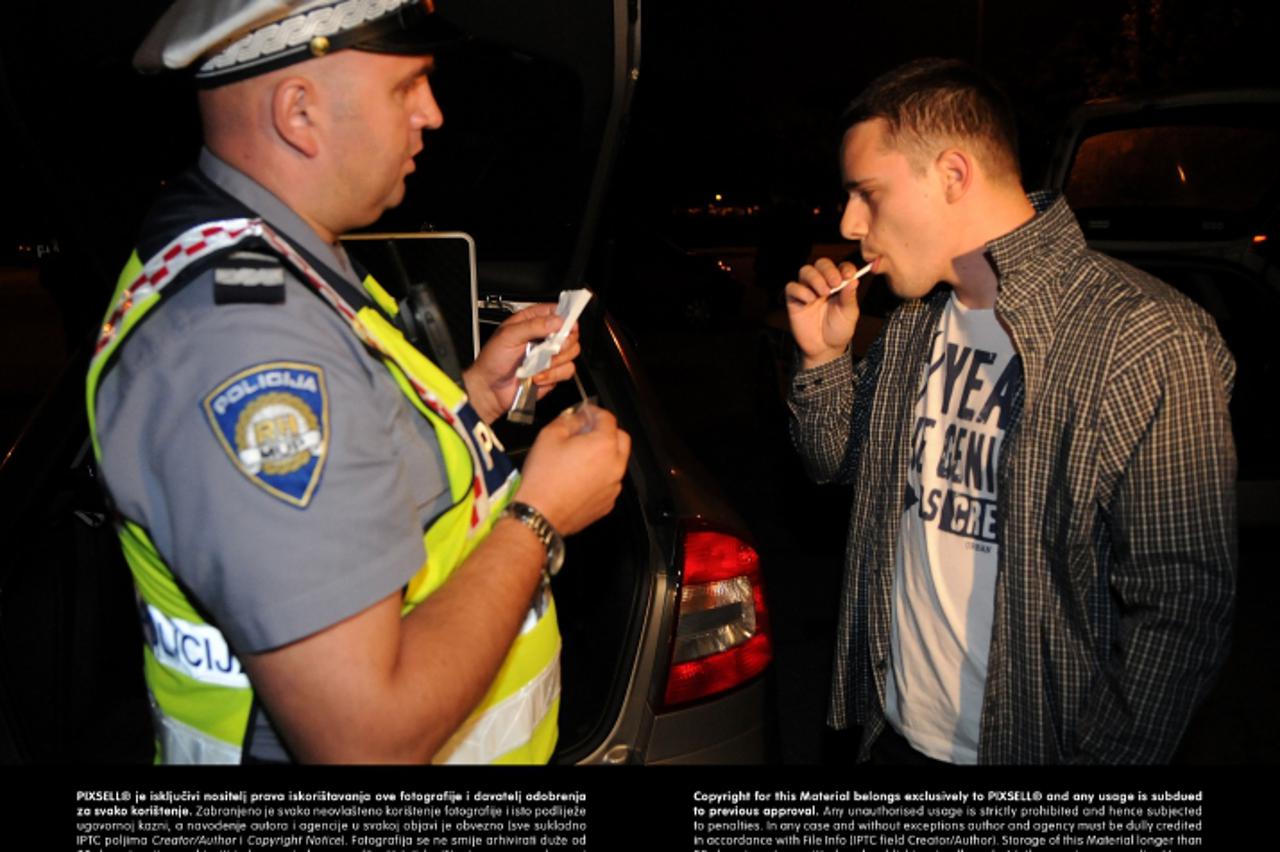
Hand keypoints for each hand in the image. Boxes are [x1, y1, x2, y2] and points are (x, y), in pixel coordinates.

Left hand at [463, 304, 581, 422]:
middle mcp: (543, 337)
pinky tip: (537, 376)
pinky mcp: (553, 373)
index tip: (565, 325)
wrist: (489, 389)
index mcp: (531, 322)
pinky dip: (553, 375)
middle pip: (571, 332)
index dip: (565, 317)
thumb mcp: (508, 336)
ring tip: (536, 365)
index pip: (557, 311)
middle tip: (549, 347)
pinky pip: (567, 371)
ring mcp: (550, 356)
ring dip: (555, 361)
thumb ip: (533, 325)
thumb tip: (556, 320)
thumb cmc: (492, 360)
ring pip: (572, 352)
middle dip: (563, 342)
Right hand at [515, 405, 630, 535]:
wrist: (540, 514)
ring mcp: (614, 486)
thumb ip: (568, 420)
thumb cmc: (543, 476)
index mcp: (605, 445)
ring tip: (580, 457)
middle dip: (606, 432)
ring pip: (617, 462)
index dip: (595, 412)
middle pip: (621, 439)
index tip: (584, 413)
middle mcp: (616, 465)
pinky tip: (579, 478)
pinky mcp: (608, 503)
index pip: (608, 419)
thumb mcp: (549, 436)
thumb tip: (578, 417)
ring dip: (604, 455)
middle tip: (586, 432)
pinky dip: (600, 476)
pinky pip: (609, 482)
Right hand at [785, 258, 860, 368]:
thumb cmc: (838, 330)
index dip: (845, 268)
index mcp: (839, 285)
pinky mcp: (794, 300)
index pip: (841, 267)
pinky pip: (792, 287)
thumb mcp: (849, 314)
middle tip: (835, 283)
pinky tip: (809, 301)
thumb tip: (854, 281)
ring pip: (805, 271)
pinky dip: (800, 291)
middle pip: (821, 264)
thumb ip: (849, 297)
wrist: (825, 348)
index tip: (849, 275)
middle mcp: (823, 284)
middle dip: (828, 271)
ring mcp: (808, 291)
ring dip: (815, 278)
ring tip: (822, 293)